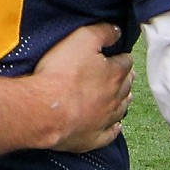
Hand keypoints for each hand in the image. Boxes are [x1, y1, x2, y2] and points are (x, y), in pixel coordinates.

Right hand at [29, 24, 133, 153]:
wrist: (43, 110)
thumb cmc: (60, 73)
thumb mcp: (81, 39)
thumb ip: (102, 32)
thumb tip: (118, 31)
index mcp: (114, 74)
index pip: (126, 62)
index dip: (123, 57)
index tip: (120, 55)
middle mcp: (114, 98)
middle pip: (126, 87)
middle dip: (125, 79)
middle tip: (123, 75)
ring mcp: (104, 120)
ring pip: (120, 110)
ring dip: (123, 102)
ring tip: (124, 97)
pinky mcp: (91, 138)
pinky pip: (108, 134)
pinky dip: (114, 129)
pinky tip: (115, 126)